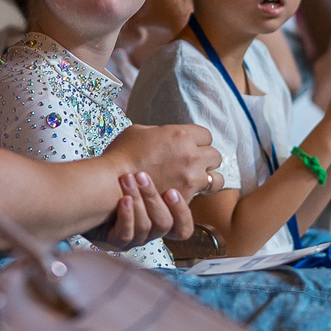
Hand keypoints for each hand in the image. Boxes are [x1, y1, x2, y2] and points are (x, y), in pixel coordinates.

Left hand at [84, 172, 194, 248]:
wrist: (87, 191)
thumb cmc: (117, 176)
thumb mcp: (141, 166)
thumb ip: (160, 161)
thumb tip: (171, 144)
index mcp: (161, 216)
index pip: (183, 228)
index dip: (181, 212)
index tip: (172, 190)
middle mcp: (149, 231)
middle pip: (164, 224)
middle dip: (153, 198)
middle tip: (142, 176)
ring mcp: (133, 237)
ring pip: (145, 228)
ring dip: (138, 201)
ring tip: (128, 179)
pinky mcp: (114, 241)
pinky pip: (125, 235)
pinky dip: (126, 216)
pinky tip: (122, 200)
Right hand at [103, 122, 219, 200]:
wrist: (113, 182)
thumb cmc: (122, 154)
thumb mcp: (140, 131)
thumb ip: (161, 132)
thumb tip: (165, 136)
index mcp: (181, 135)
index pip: (206, 135)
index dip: (197, 141)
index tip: (189, 147)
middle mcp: (191, 156)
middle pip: (215, 156)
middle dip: (206, 159)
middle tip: (194, 164)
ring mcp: (190, 179)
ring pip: (217, 179)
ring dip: (209, 179)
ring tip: (198, 180)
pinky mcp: (185, 199)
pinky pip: (202, 197)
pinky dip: (197, 196)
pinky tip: (188, 193)